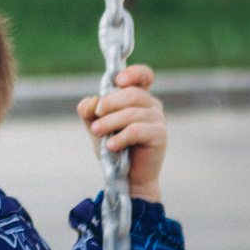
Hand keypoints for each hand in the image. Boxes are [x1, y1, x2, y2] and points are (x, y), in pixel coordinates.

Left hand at [78, 64, 166, 201]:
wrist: (125, 175)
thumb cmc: (112, 147)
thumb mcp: (96, 126)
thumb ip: (89, 112)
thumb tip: (90, 102)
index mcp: (137, 97)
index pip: (143, 75)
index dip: (133, 74)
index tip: (118, 81)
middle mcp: (151, 104)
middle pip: (130, 94)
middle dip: (108, 105)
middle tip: (96, 118)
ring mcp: (158, 119)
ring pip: (130, 113)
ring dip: (109, 123)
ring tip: (97, 133)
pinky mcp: (160, 134)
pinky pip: (136, 130)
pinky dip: (119, 137)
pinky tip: (110, 146)